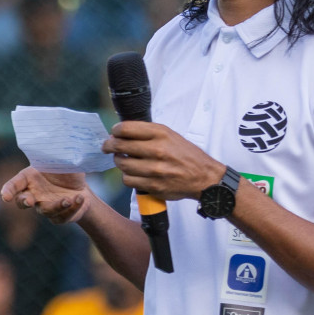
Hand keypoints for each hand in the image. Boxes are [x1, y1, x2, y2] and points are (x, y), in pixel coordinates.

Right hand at [0, 166, 90, 224]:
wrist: (81, 187)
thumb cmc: (66, 171)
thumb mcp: (62, 161)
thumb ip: (56, 158)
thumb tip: (57, 147)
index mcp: (29, 178)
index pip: (14, 184)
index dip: (8, 191)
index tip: (5, 197)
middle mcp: (34, 194)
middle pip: (22, 202)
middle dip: (24, 202)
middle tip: (30, 201)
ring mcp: (45, 206)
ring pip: (45, 210)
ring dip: (56, 206)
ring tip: (68, 199)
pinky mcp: (58, 217)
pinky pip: (62, 217)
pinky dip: (72, 209)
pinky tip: (80, 198)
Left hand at [103, 121, 223, 200]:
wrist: (204, 178)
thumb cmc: (186, 155)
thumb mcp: (170, 135)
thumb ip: (147, 132)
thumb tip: (120, 132)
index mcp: (161, 134)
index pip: (125, 128)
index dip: (115, 131)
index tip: (114, 133)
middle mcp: (157, 150)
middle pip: (119, 146)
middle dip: (109, 146)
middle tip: (108, 147)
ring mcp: (155, 169)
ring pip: (121, 164)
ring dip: (120, 162)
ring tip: (124, 160)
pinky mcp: (153, 186)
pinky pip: (128, 180)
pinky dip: (128, 177)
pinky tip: (134, 173)